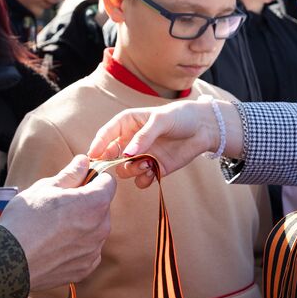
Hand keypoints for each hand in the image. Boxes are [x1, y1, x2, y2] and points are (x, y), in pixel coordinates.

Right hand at [0, 155, 114, 291]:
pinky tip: (55, 245)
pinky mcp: (85, 269)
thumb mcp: (45, 188)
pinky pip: (87, 250)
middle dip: (87, 203)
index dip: (93, 178)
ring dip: (82, 225)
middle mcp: (101, 228)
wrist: (8, 262)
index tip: (77, 181)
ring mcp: (94, 250)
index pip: (108, 182)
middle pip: (102, 207)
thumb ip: (70, 174)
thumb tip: (84, 161)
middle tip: (59, 206)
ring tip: (53, 228)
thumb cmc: (25, 220)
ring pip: (95, 229)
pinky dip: (76, 246)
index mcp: (94, 204)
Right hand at [87, 99, 243, 188]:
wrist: (204, 128)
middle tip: (124, 163)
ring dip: (132, 170)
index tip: (92, 157)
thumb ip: (144, 136)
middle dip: (113, 162)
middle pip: (111, 156)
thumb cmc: (181, 117)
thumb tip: (127, 154)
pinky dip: (144, 180)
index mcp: (128, 124)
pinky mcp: (154, 169)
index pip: (106, 135)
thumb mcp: (161, 120)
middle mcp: (131, 141)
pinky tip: (153, 172)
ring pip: (124, 170)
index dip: (98, 145)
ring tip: (145, 165)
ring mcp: (142, 156)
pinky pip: (141, 181)